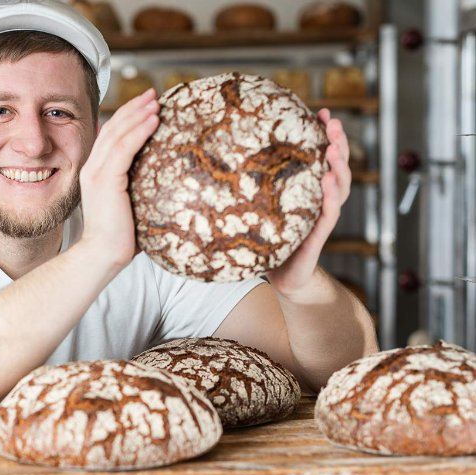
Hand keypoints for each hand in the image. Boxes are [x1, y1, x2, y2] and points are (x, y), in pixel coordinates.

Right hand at [79, 89, 159, 267]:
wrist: (102, 255)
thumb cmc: (119, 237)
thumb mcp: (129, 205)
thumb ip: (136, 188)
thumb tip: (160, 180)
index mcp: (96, 173)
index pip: (111, 136)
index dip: (127, 117)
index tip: (146, 105)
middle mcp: (93, 168)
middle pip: (113, 128)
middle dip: (133, 108)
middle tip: (153, 94)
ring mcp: (97, 173)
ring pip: (118, 134)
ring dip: (138, 114)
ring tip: (156, 101)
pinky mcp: (106, 181)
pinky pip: (124, 149)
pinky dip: (139, 131)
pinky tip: (154, 120)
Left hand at [266, 109, 350, 299]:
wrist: (284, 279)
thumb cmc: (271, 243)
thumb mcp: (262, 211)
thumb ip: (254, 188)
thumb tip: (222, 161)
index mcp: (309, 192)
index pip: (321, 158)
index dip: (324, 135)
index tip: (320, 111)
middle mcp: (320, 201)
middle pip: (336, 166)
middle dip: (337, 142)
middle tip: (331, 120)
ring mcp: (322, 217)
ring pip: (338, 186)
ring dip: (338, 165)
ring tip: (333, 145)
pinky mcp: (318, 236)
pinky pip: (329, 213)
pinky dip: (329, 195)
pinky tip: (325, 179)